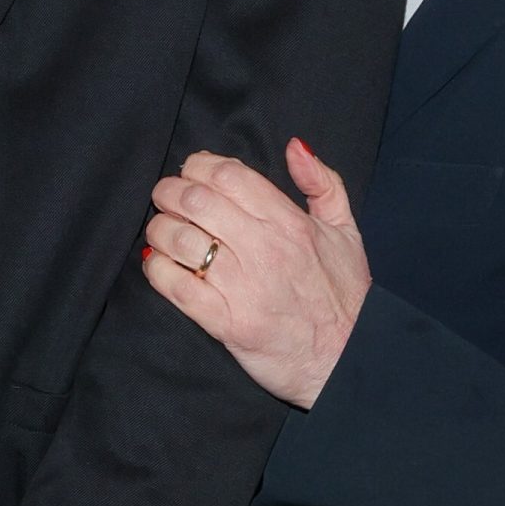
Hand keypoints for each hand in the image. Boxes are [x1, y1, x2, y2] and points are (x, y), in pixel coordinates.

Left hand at [141, 138, 369, 408]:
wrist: (347, 359)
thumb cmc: (344, 295)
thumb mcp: (346, 230)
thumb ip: (323, 182)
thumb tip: (294, 147)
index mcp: (290, 222)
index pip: (230, 175)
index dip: (199, 165)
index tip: (190, 171)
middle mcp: (265, 249)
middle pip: (198, 201)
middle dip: (170, 192)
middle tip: (164, 196)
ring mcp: (244, 287)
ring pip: (181, 241)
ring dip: (160, 229)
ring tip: (159, 230)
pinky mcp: (227, 324)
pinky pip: (177, 288)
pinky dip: (158, 270)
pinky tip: (157, 264)